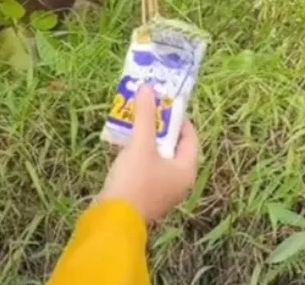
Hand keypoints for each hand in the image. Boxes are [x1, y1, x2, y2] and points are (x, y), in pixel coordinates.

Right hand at [96, 84, 198, 222]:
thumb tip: (147, 88)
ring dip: (146, 141)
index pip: (190, 138)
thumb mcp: (141, 144)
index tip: (164, 105)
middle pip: (173, 148)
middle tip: (146, 111)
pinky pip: (146, 169)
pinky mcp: (145, 195)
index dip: (179, 119)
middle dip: (159, 128)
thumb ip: (145, 116)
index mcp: (186, 170)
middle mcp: (179, 182)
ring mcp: (162, 191)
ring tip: (132, 125)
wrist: (114, 217)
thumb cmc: (135, 180)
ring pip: (158, 158)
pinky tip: (122, 147)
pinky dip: (138, 155)